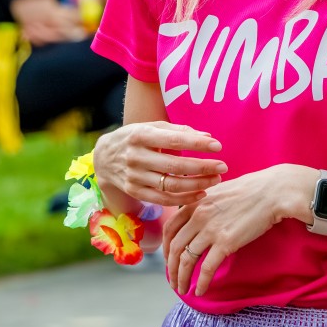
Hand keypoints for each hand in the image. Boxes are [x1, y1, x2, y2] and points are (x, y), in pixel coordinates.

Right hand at [91, 121, 225, 207]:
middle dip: (202, 167)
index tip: (217, 147)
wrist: (104, 157)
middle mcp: (136, 157)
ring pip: (170, 185)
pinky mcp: (135, 192)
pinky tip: (201, 194)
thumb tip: (208, 137)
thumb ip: (179, 131)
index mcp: (141, 136)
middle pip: (174, 166)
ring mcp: (134, 177)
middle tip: (223, 166)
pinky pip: (163, 200)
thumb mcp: (152, 127)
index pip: (173, 141)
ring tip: (216, 180)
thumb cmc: (136, 138)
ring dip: (197, 184)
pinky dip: (184, 199)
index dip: (196, 144)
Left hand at [163, 164, 314, 294]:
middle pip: (175, 247)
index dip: (165, 247)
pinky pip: (207, 268)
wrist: (273, 191)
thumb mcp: (219, 190)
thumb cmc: (252, 188)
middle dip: (171, 268)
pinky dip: (201, 282)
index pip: (169, 228)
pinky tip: (200, 291)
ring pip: (187, 260)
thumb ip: (204, 203)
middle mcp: (198, 216)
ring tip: (183, 289)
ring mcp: (211, 230)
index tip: (169, 258)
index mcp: (195, 202)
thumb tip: (199, 216)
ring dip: (182, 277)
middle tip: (173, 280)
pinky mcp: (226, 242)